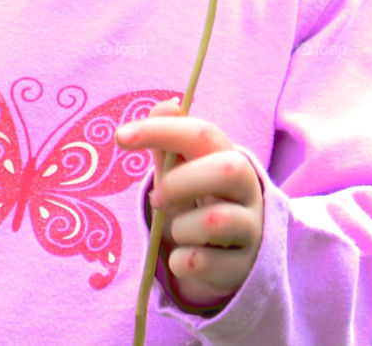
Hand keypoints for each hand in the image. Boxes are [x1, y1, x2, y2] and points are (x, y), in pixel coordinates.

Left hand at [115, 99, 263, 313]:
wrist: (224, 256)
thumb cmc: (197, 202)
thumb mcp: (180, 171)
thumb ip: (168, 142)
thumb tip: (166, 105)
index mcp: (228, 157)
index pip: (202, 133)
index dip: (162, 130)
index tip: (120, 136)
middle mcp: (248, 189)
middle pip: (228, 169)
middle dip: (180, 182)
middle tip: (156, 198)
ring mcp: (251, 228)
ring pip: (216, 222)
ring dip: (181, 227)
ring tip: (178, 231)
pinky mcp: (244, 266)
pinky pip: (204, 263)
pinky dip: (181, 261)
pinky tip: (184, 258)